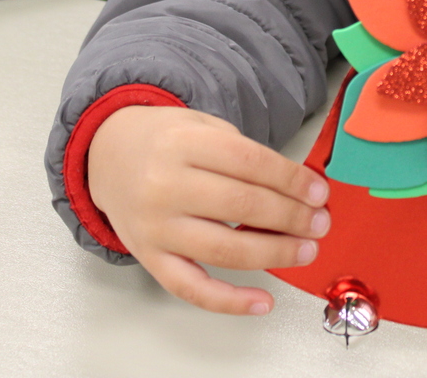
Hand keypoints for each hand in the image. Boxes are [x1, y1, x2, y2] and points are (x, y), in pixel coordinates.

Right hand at [88, 104, 330, 315]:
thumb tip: (299, 190)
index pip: (250, 162)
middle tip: (319, 222)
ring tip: (305, 250)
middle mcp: (165, 185)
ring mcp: (155, 226)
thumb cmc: (165, 141)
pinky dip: (229, 301)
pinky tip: (262, 301)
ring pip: (224, 249)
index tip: (319, 192)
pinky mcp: (148, 257)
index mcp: (183, 143)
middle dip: (291, 217)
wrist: (107, 154)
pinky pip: (191, 287)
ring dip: (274, 253)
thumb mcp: (202, 125)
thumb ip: (244, 153)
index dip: (291, 180)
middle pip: (242, 205)